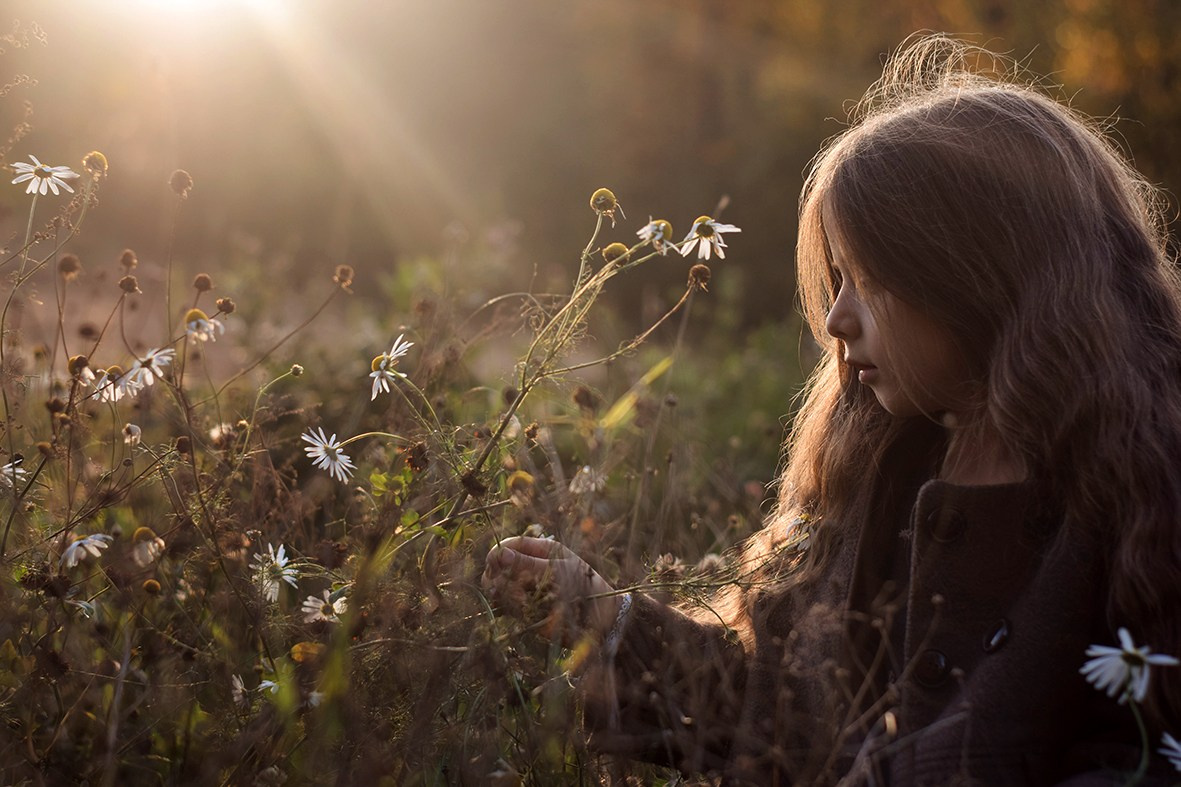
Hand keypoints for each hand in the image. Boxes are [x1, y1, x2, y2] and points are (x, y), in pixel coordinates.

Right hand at [482, 536, 619, 644]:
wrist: (602, 616)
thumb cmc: (586, 586)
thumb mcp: (559, 571)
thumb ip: (529, 564)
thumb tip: (500, 554)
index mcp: (540, 550)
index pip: (507, 546)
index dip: (496, 556)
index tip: (493, 567)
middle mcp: (529, 567)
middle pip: (497, 568)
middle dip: (497, 578)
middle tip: (505, 589)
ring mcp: (527, 587)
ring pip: (499, 588)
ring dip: (505, 595)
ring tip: (524, 602)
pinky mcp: (527, 607)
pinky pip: (508, 606)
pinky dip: (512, 609)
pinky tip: (526, 611)